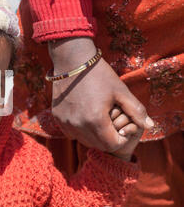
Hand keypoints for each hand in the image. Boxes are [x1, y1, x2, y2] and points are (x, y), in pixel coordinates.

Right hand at [48, 37, 153, 153]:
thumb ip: (137, 111)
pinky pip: (71, 133)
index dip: (121, 139)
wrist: (72, 61)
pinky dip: (80, 130)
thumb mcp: (121, 91)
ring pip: (83, 140)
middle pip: (98, 145)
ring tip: (99, 119)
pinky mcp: (57, 118)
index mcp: (96, 120)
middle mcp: (78, 125)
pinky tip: (85, 116)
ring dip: (94, 136)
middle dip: (108, 139)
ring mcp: (65, 122)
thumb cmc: (99, 74)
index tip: (123, 127)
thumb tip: (150, 126)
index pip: (112, 145)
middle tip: (112, 123)